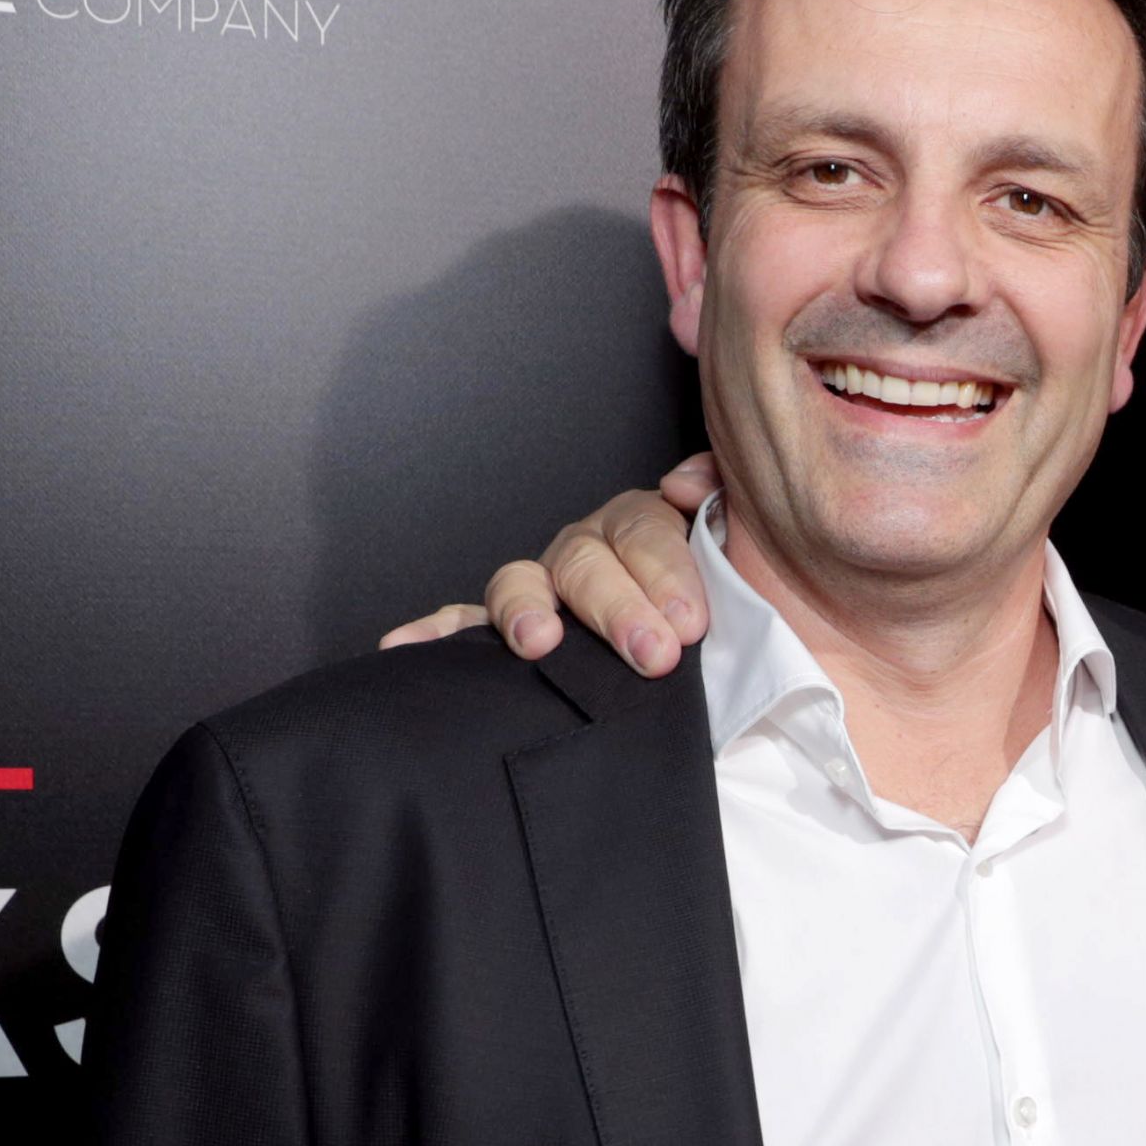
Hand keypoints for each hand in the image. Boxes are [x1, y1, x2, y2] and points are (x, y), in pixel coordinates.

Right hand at [376, 454, 720, 675]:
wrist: (724, 662)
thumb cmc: (732, 608)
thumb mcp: (744, 548)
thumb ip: (724, 501)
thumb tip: (683, 483)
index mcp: (640, 529)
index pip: (643, 533)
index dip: (665, 572)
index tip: (690, 620)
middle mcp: (585, 553)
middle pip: (584, 563)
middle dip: (616, 606)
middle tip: (654, 652)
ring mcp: (542, 592)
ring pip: (520, 586)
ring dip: (525, 611)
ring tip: (538, 642)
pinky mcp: (505, 633)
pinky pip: (461, 628)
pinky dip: (433, 635)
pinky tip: (402, 646)